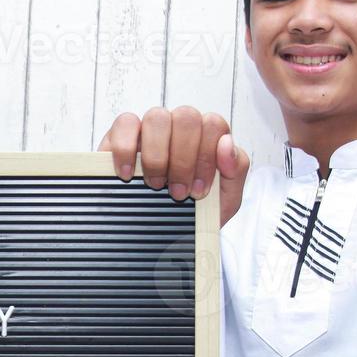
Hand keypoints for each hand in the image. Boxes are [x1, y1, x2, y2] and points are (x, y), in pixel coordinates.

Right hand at [99, 106, 248, 225]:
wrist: (163, 238)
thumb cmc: (194, 213)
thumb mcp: (225, 200)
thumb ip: (236, 171)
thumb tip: (226, 144)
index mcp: (207, 136)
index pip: (214, 124)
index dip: (207, 157)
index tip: (198, 191)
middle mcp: (179, 127)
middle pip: (187, 117)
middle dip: (183, 159)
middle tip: (177, 192)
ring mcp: (150, 129)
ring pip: (157, 117)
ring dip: (157, 156)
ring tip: (155, 185)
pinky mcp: (121, 134)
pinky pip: (125, 123)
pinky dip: (126, 149)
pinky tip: (128, 174)